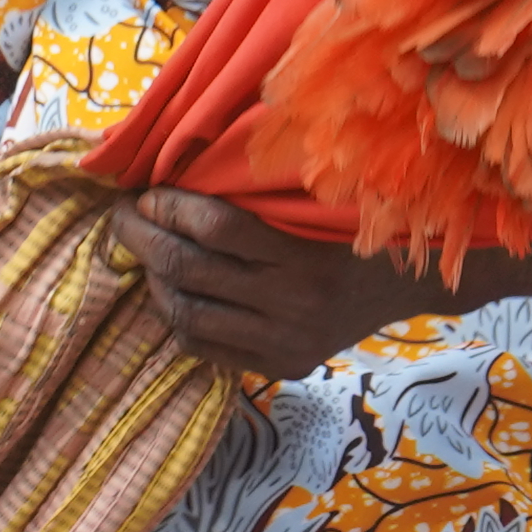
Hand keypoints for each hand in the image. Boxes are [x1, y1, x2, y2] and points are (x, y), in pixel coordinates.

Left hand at [111, 190, 471, 378]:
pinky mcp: (282, 365)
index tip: (146, 191)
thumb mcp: (314, 197)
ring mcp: (285, 341)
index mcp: (304, 254)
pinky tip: (173, 292)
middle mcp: (294, 304)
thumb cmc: (353, 222)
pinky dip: (177, 318)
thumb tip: (177, 166)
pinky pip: (204, 347)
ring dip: (153, 279)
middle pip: (188, 270)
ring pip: (187, 314)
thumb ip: (253, 188)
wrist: (408, 279)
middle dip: (141, 238)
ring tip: (145, 254)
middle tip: (123, 216)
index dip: (166, 206)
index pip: (213, 226)